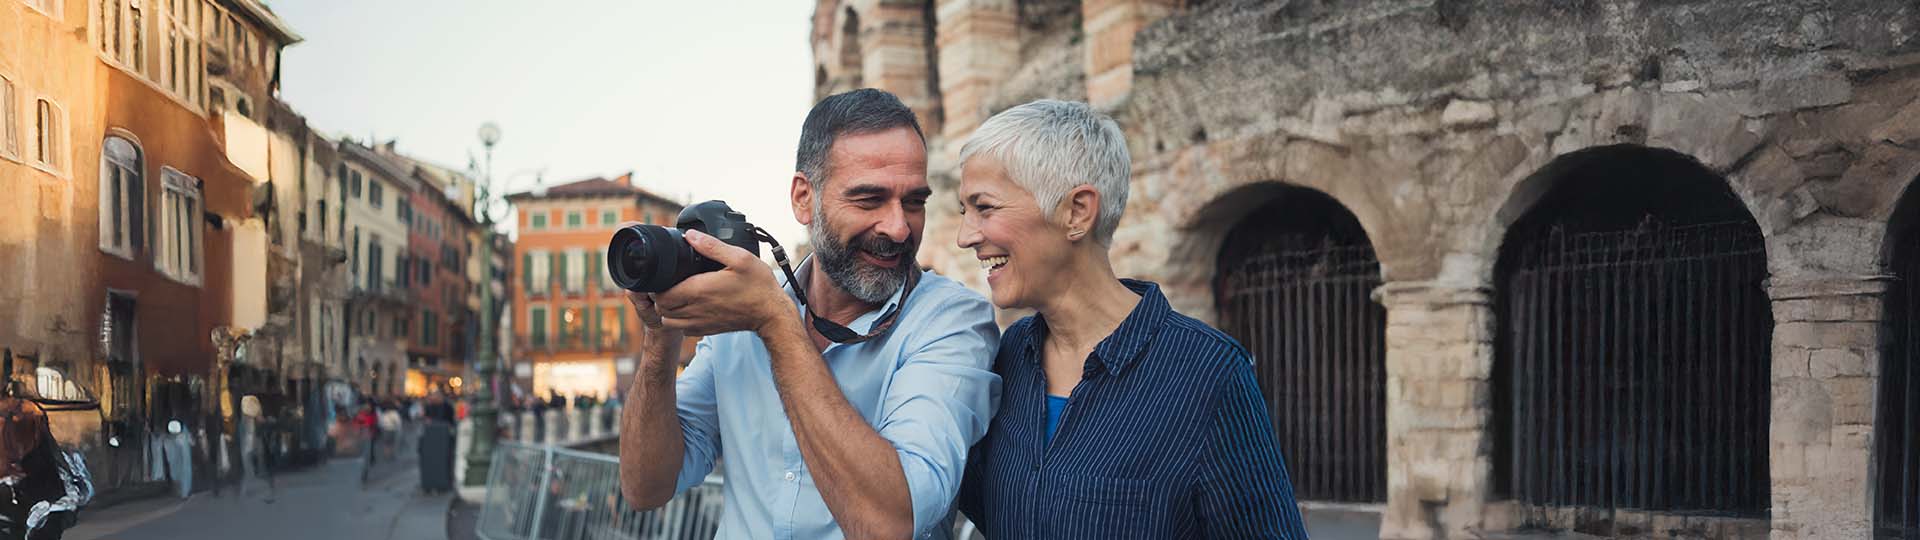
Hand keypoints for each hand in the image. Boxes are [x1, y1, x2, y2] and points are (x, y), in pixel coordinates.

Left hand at [651, 230, 789, 336]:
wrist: (771, 314)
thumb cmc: (758, 286)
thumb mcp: (739, 258)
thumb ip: (712, 246)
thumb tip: (690, 235)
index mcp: (699, 290)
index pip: (662, 294)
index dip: (658, 285)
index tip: (665, 275)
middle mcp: (696, 309)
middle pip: (661, 308)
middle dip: (660, 296)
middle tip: (670, 283)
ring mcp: (701, 322)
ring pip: (668, 321)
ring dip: (667, 310)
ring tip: (677, 296)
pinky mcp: (707, 330)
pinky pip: (682, 329)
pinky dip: (679, 320)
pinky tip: (689, 307)